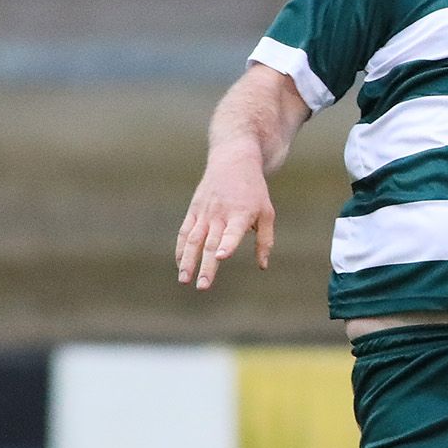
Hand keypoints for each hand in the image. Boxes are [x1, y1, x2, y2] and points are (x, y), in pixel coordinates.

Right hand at [175, 151, 274, 291]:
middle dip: (206, 266)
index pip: (233, 232)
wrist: (233, 161)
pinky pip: (185, 232)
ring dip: (188, 261)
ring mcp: (205, 212)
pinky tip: (180, 265)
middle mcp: (221, 214)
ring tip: (185, 280)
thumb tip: (262, 266)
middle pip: (210, 243)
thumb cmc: (254, 191)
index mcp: (241, 214)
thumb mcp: (267, 213)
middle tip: (203, 286)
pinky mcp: (194, 210)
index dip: (227, 244)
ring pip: (193, 240)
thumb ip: (265, 240)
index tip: (221, 257)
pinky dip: (181, 249)